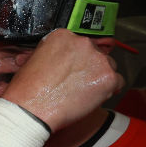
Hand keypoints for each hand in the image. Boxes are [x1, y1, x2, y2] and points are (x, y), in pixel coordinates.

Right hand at [3, 29, 123, 131]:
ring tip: (83, 93)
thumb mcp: (32, 61)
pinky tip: (93, 98)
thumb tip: (62, 60)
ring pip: (109, 67)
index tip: (73, 70)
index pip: (80, 44)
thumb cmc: (27, 90)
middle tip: (77, 84)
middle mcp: (83, 42)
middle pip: (96, 54)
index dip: (78, 59)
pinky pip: (119, 82)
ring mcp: (98, 59)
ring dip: (99, 78)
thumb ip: (52, 55)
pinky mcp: (108, 77)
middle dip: (90, 68)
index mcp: (63, 36)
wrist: (30, 110)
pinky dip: (109, 91)